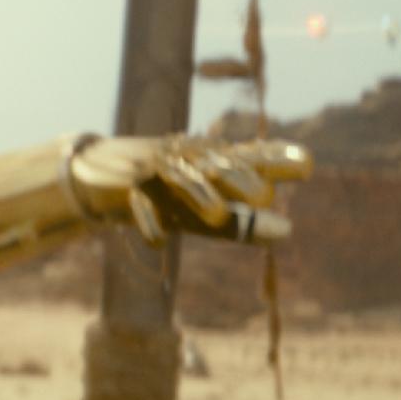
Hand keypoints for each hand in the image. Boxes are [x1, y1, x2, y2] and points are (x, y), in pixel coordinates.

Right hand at [68, 135, 311, 246]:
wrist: (94, 174)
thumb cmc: (163, 192)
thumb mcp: (200, 209)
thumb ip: (241, 222)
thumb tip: (287, 232)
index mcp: (211, 163)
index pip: (249, 157)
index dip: (276, 159)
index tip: (307, 163)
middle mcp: (189, 161)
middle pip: (219, 166)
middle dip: (240, 179)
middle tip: (266, 195)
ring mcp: (157, 169)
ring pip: (182, 180)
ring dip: (199, 196)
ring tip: (217, 216)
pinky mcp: (127, 185)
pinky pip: (140, 204)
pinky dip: (149, 221)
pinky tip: (158, 242)